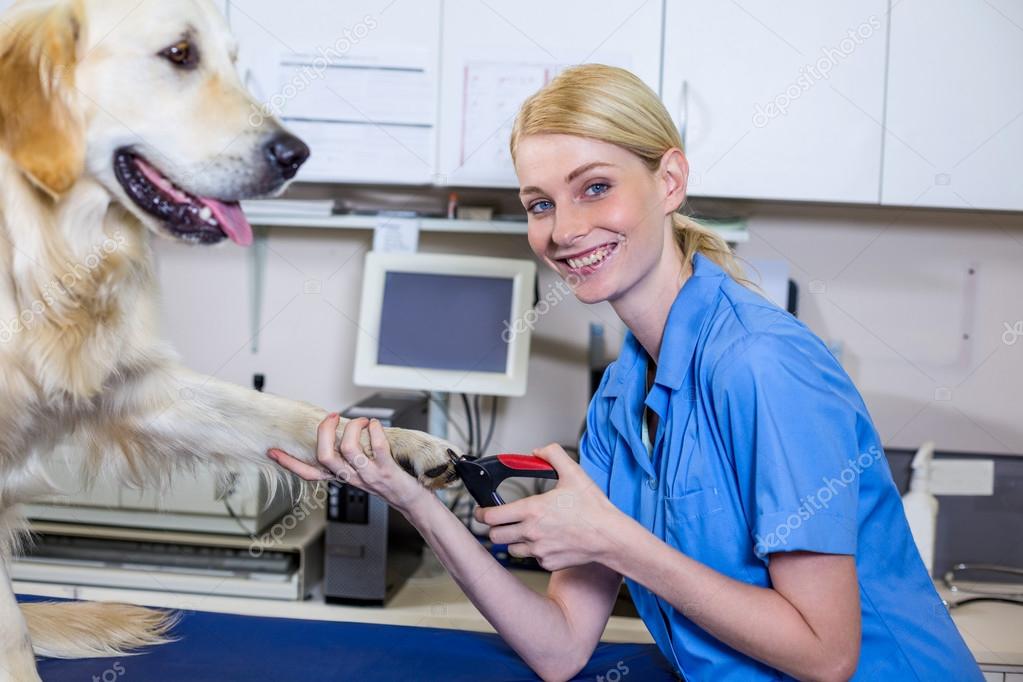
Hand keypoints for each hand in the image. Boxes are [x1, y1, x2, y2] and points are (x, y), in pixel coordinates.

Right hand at [267, 415, 427, 512]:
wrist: (410, 500)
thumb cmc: (385, 481)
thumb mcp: (358, 472)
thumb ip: (345, 457)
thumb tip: (337, 431)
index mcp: (341, 477)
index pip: (309, 474)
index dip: (289, 463)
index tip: (273, 451)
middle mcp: (351, 478)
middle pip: (324, 456)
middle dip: (324, 431)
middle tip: (333, 417)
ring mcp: (368, 476)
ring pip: (348, 450)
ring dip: (353, 427)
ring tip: (362, 421)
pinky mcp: (386, 471)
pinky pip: (377, 448)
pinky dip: (375, 431)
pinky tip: (375, 424)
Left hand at [473, 444, 622, 570]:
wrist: (610, 536)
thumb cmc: (593, 508)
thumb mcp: (574, 473)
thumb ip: (553, 455)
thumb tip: (539, 451)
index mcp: (532, 510)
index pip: (491, 517)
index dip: (481, 513)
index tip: (482, 511)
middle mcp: (531, 532)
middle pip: (495, 536)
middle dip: (494, 528)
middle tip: (500, 521)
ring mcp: (538, 550)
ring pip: (511, 549)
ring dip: (513, 540)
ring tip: (525, 530)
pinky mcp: (547, 563)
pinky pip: (532, 558)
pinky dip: (534, 551)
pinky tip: (545, 540)